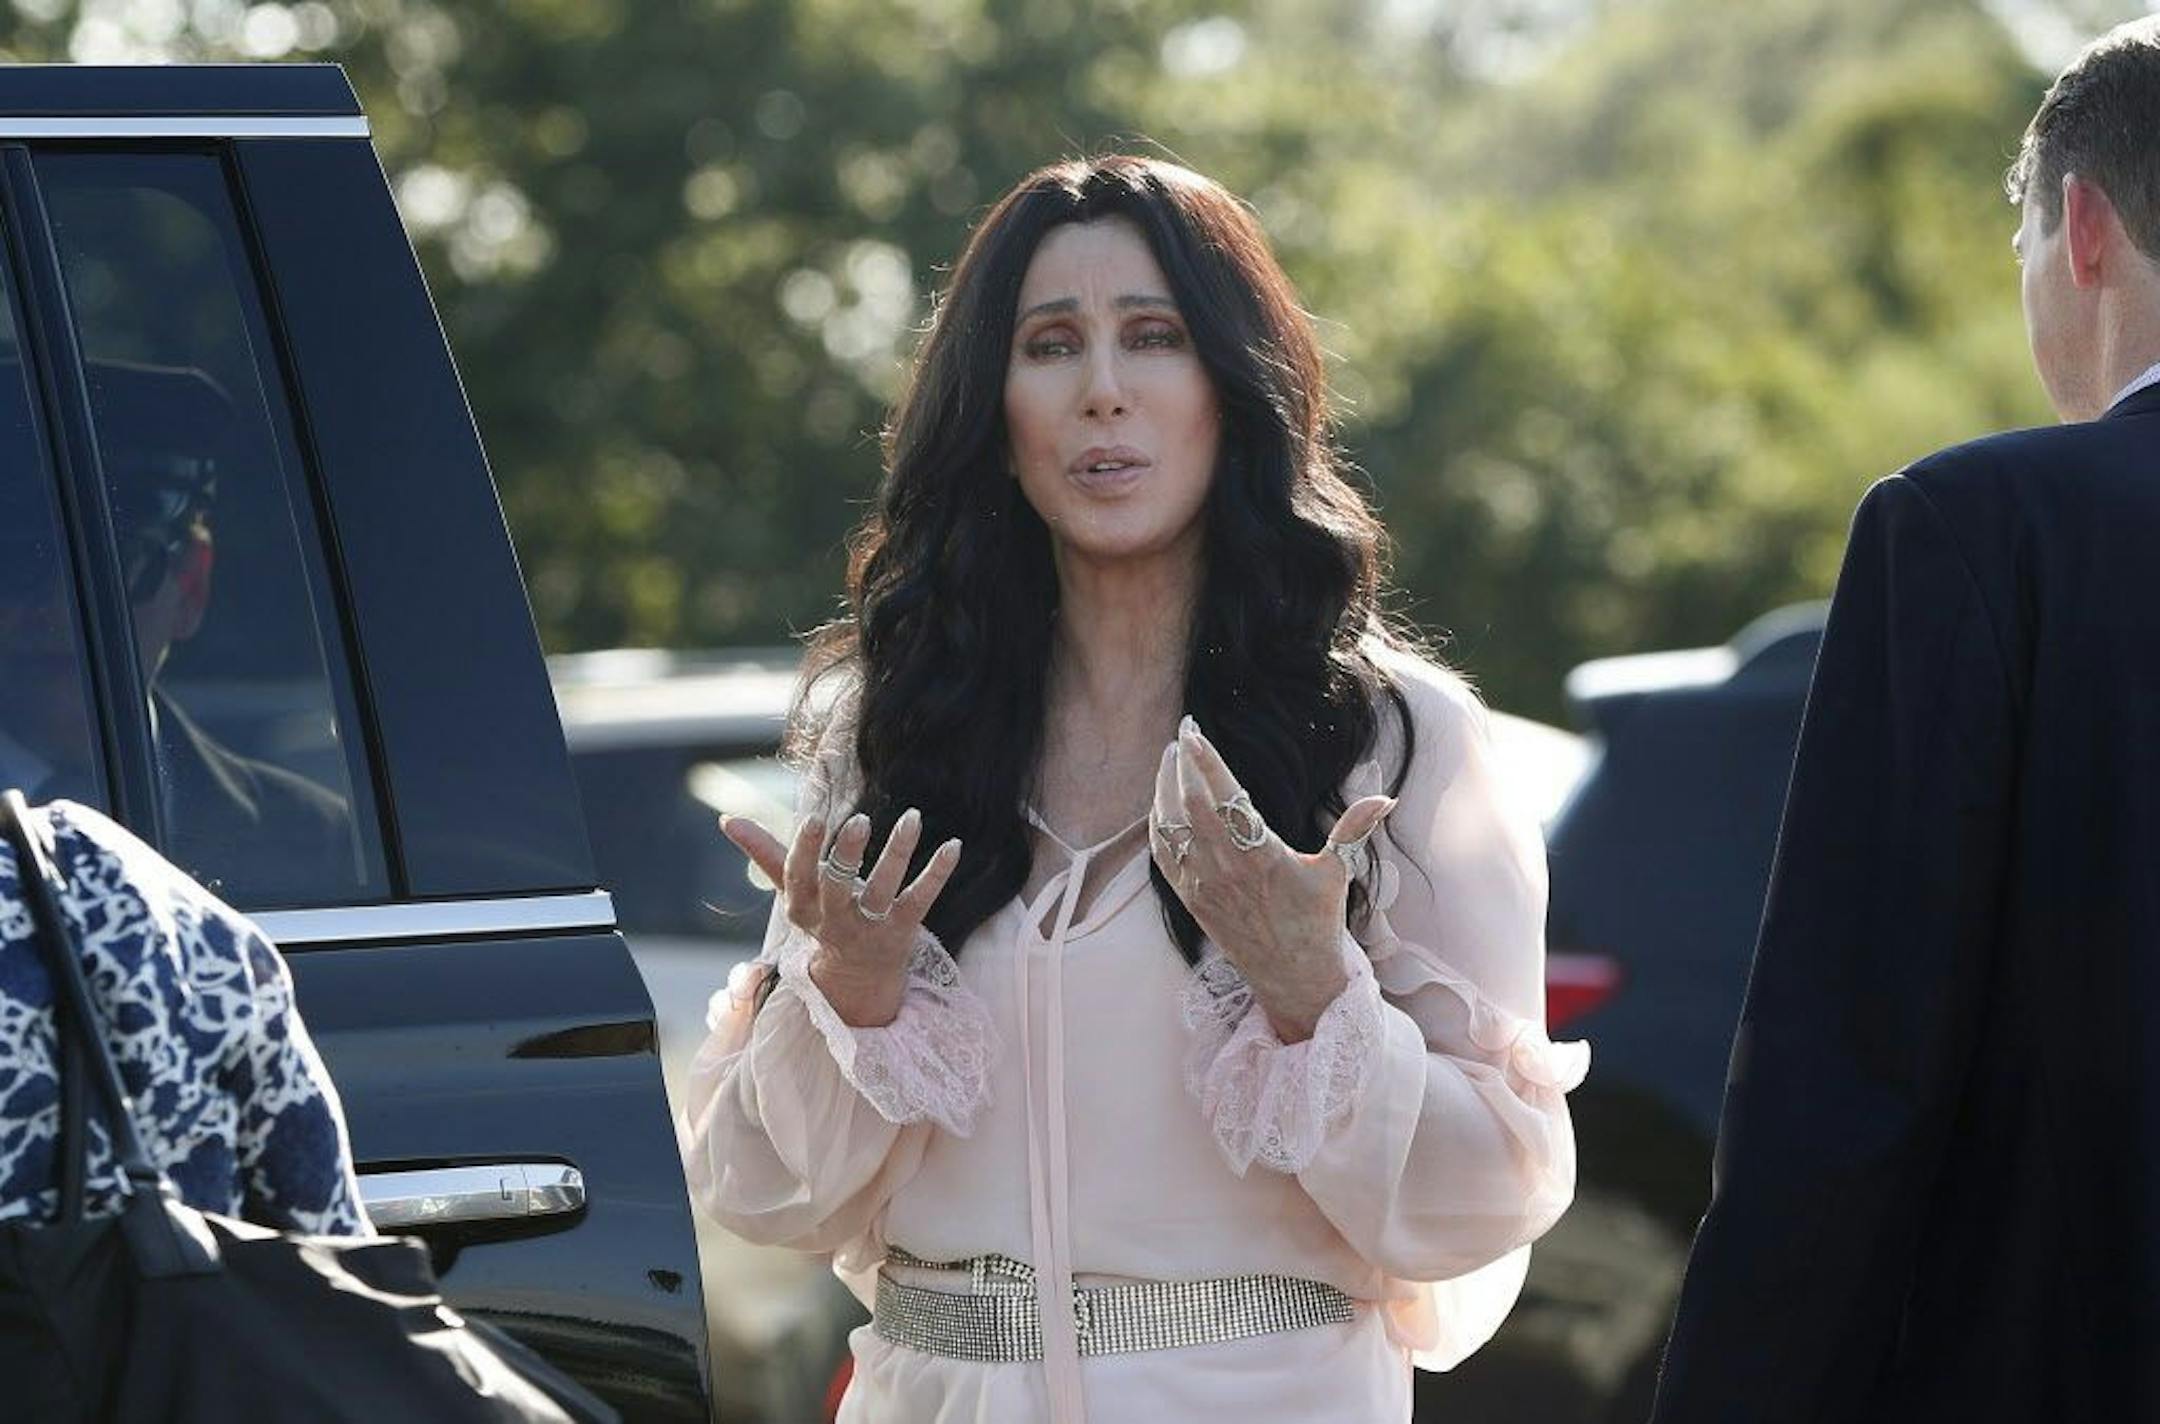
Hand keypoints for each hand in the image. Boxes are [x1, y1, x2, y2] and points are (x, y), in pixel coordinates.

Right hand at [721, 764, 961, 1027]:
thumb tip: (726, 818)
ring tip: (913, 817)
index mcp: (804, 908)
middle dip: (847, 855)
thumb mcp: (794, 891)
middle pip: (839, 888)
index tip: (814, 818)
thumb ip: (765, 854)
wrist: (858, 978)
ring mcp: (871, 929)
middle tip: (859, 820)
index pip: (799, 878)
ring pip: (884, 890)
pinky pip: (921, 900)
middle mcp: (835, 921)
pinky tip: (953, 844)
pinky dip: (937, 872)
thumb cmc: (824, 917)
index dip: (806, 851)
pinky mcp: (904, 931)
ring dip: (898, 853)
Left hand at [1149, 716, 1394, 1041]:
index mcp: (1263, 855)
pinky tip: (1162, 802)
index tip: (1193, 733)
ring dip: (1165, 788)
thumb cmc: (1316, 921)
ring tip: (1170, 758)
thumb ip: (1355, 830)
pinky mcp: (1190, 899)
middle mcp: (1227, 868)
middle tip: (1183, 733)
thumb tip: (1386, 797)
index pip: (1228, 797)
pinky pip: (1163, 854)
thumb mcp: (1338, 873)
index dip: (1208, 762)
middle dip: (1182, 764)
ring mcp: (1203, 884)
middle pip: (1191, 804)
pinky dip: (1158, 824)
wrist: (1292, 976)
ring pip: (1171, 826)